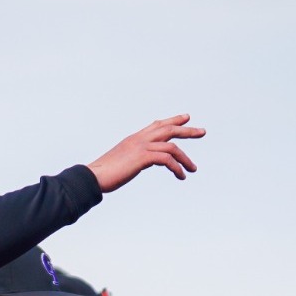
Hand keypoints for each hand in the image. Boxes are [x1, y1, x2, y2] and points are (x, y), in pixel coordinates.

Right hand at [85, 114, 204, 191]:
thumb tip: (144, 161)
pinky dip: (177, 168)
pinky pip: (167, 160)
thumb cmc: (103, 173)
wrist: (93, 176)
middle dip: (186, 130)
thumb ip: (135, 158)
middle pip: (168, 129)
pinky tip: (181, 176)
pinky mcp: (142, 157)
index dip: (172, 120)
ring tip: (193, 169)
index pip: (156, 125)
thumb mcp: (122, 162)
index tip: (186, 118)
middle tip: (202, 131)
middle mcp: (138, 139)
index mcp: (133, 139)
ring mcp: (140, 147)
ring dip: (185, 158)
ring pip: (171, 146)